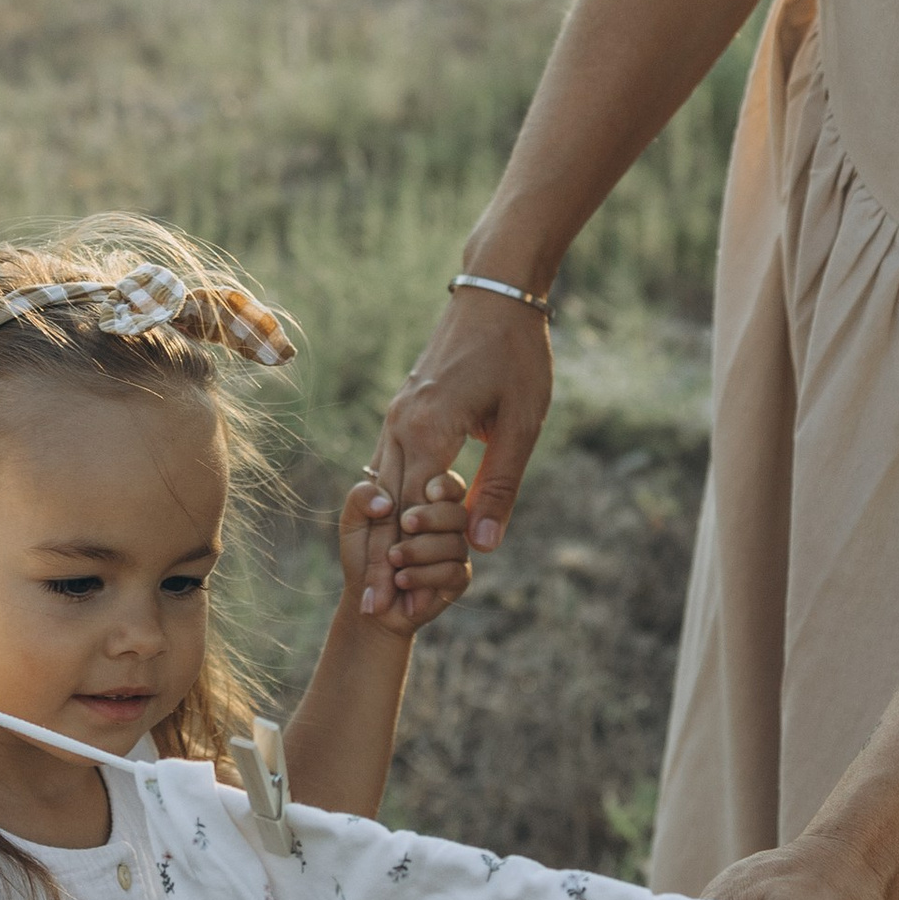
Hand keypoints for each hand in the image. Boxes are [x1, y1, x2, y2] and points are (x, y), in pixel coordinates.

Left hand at [343, 468, 472, 633]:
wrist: (368, 598)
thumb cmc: (363, 553)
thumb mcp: (352, 522)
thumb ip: (361, 498)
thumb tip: (385, 501)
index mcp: (427, 502)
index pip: (449, 485)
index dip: (445, 486)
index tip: (428, 492)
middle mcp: (447, 525)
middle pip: (457, 512)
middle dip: (432, 517)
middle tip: (405, 523)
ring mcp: (455, 551)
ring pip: (455, 543)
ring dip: (421, 550)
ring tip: (393, 559)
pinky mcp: (457, 578)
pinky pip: (453, 572)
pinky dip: (424, 575)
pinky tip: (401, 579)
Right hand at [362, 285, 555, 607]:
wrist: (495, 290)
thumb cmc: (517, 353)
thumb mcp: (522, 424)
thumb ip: (501, 486)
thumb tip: (484, 546)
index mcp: (428, 429)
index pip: (406, 513)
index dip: (400, 563)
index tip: (394, 607)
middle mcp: (401, 423)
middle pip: (384, 506)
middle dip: (379, 560)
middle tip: (376, 609)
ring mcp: (397, 414)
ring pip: (380, 484)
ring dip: (379, 532)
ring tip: (377, 580)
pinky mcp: (404, 408)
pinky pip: (388, 462)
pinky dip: (387, 499)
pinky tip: (388, 528)